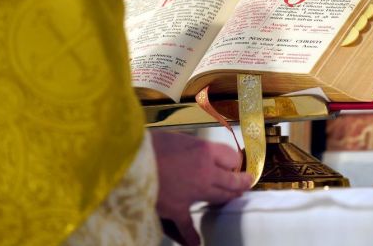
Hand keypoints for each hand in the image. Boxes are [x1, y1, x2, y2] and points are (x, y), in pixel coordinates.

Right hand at [150, 131, 251, 245]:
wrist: (127, 159)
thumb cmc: (148, 144)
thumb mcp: (175, 137)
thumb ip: (191, 147)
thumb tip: (196, 153)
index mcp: (204, 150)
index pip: (232, 157)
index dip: (234, 160)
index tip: (234, 162)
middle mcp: (205, 171)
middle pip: (231, 180)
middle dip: (240, 182)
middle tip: (245, 183)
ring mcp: (193, 192)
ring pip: (219, 198)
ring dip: (227, 199)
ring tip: (233, 199)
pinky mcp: (177, 209)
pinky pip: (189, 226)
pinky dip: (192, 236)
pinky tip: (197, 243)